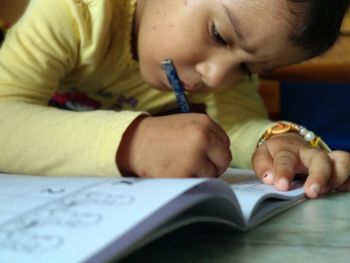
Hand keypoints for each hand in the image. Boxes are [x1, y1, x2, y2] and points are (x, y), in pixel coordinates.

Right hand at [117, 114, 231, 177]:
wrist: (132, 143)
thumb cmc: (159, 134)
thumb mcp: (186, 123)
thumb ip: (207, 134)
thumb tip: (222, 153)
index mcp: (204, 123)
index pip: (225, 144)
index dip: (215, 152)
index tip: (202, 153)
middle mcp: (202, 138)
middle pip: (224, 161)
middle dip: (213, 165)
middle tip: (195, 164)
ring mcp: (194, 158)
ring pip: (212, 175)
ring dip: (200, 174)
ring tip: (181, 166)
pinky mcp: (184, 175)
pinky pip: (197, 184)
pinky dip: (188, 182)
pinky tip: (175, 172)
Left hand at [252, 133, 349, 198]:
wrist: (288, 144)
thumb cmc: (274, 154)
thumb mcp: (262, 156)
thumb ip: (263, 166)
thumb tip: (270, 178)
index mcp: (287, 149)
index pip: (286, 158)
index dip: (284, 172)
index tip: (281, 186)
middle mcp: (310, 152)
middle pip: (320, 158)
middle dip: (319, 175)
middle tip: (312, 192)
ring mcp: (326, 158)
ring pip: (342, 161)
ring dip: (337, 178)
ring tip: (325, 193)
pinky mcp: (337, 167)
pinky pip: (349, 170)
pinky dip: (348, 181)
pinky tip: (342, 191)